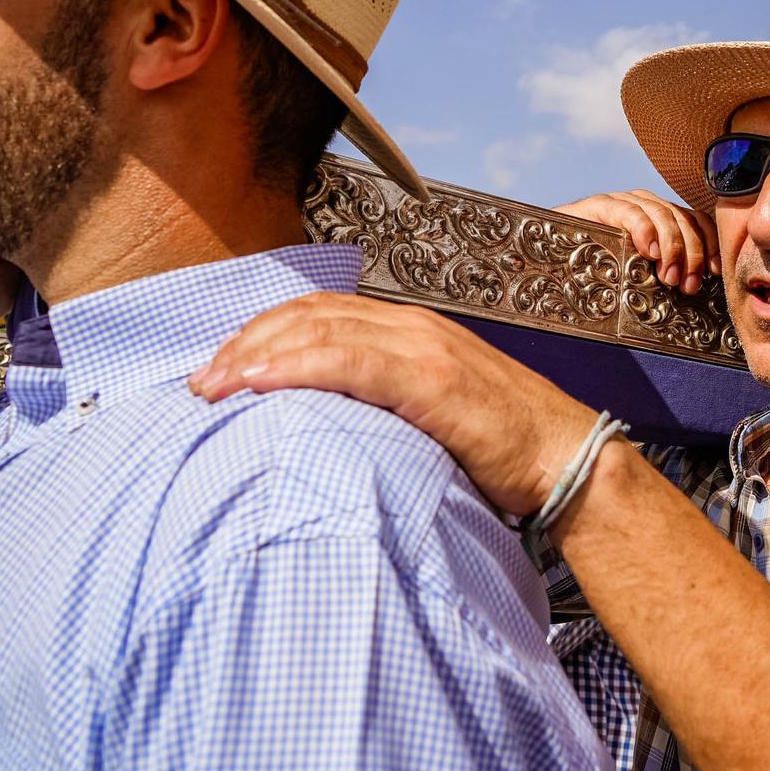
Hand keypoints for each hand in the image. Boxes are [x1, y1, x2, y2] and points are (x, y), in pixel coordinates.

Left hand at [190, 293, 598, 515]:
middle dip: (247, 341)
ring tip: (215, 384)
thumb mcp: (431, 414)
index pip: (320, 313)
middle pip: (309, 314)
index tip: (222, 369)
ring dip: (257, 353)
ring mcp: (424, 348)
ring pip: (320, 330)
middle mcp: (413, 326)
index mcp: (411, 330)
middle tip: (204, 381)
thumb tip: (323, 427)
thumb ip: (382, 404)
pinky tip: (259, 383)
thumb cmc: (502, 447)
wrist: (565, 457)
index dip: (262, 333)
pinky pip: (350, 362)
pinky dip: (297, 366)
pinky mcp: (432, 379)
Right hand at [555, 189, 718, 293]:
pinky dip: (644, 230)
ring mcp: (624, 201)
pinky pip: (630, 211)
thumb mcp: (638, 271)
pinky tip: (648, 252)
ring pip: (663, 215)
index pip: (697, 221)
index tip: (715, 271)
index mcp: (661, 217)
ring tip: (667, 277)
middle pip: (684, 220)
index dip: (710, 244)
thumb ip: (664, 271)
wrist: (549, 254)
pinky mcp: (601, 205)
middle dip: (691, 254)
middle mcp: (647, 204)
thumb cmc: (598, 267)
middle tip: (687, 285)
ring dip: (672, 248)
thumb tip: (697, 290)